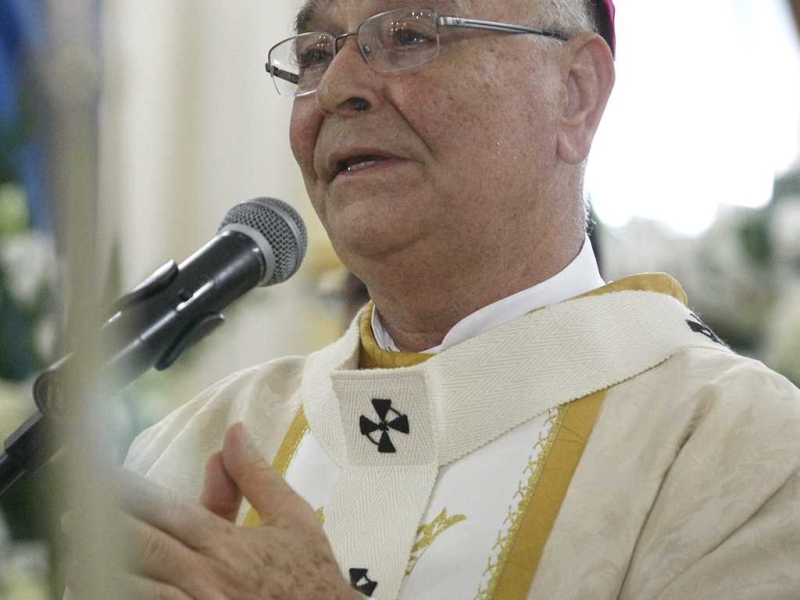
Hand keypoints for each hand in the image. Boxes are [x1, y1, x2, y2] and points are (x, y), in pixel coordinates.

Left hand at [65, 423, 357, 599]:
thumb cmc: (311, 577)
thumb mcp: (294, 519)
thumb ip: (258, 476)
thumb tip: (234, 432)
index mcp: (229, 544)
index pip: (166, 510)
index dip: (128, 492)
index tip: (100, 478)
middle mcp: (208, 578)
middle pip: (142, 547)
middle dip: (103, 527)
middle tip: (70, 513)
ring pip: (135, 588)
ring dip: (103, 569)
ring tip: (75, 555)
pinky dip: (123, 599)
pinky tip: (103, 588)